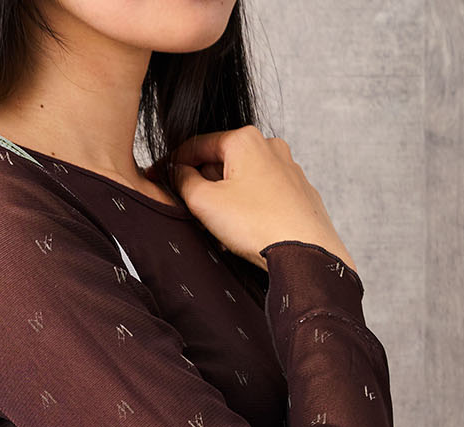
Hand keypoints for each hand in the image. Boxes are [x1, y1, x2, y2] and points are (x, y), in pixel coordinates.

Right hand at [169, 126, 356, 274]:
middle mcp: (270, 147)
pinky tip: (241, 232)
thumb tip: (177, 172)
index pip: (197, 144)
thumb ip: (184, 182)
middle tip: (187, 208)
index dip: (173, 162)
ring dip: (224, 199)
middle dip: (203, 183)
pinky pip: (262, 195)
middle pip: (222, 161)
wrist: (305, 251)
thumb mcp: (205, 202)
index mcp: (245, 139)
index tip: (157, 176)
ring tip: (216, 227)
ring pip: (243, 180)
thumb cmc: (258, 224)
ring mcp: (288, 169)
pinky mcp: (298, 193)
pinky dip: (247, 208)